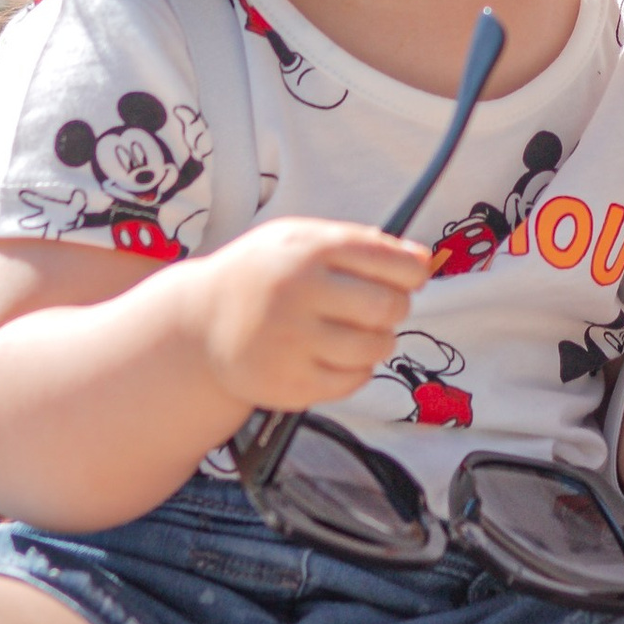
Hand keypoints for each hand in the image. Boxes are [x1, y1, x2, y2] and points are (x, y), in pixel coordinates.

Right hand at [184, 217, 437, 414]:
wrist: (198, 323)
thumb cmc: (263, 275)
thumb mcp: (301, 239)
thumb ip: (362, 242)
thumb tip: (424, 260)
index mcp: (308, 251)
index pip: (391, 262)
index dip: (413, 273)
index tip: (411, 278)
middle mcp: (299, 294)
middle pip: (388, 307)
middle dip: (396, 307)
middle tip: (380, 307)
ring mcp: (293, 342)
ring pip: (376, 347)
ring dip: (379, 340)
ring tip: (358, 332)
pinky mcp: (290, 384)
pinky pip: (354, 380)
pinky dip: (357, 369)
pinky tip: (337, 355)